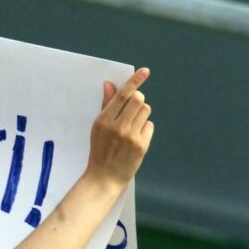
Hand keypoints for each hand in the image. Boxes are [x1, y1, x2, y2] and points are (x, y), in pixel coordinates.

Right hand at [85, 67, 153, 190]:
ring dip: (141, 114)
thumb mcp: (98, 127)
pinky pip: (149, 125)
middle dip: (138, 100)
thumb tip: (110, 84)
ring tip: (132, 126)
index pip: (122, 95)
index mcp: (103, 120)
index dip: (134, 81)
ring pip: (145, 111)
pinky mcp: (141, 145)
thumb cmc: (100, 150)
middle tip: (133, 108)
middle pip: (138, 100)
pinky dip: (145, 128)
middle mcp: (117, 127)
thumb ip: (106, 105)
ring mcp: (130, 136)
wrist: (104, 178)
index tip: (145, 71)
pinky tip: (136, 138)